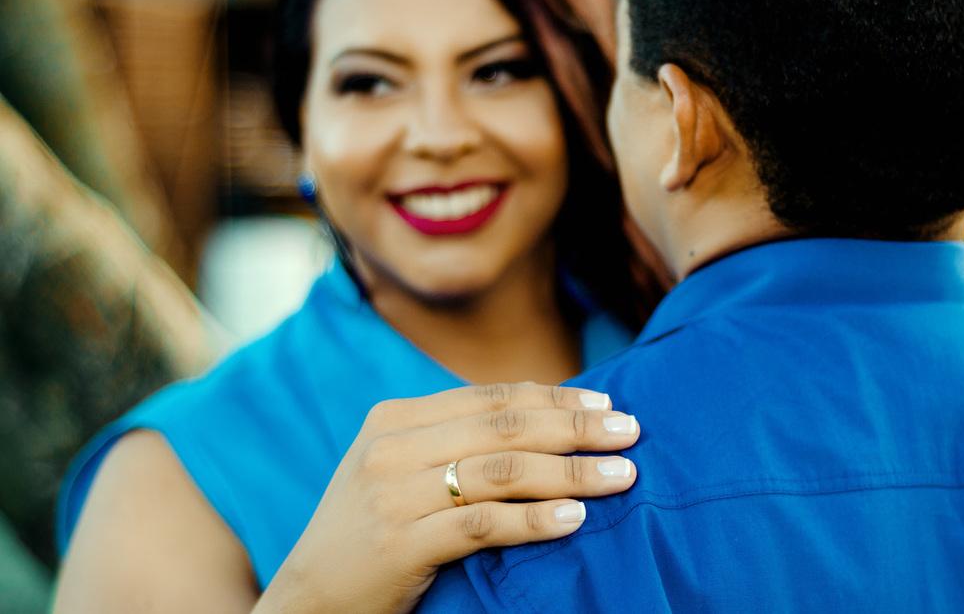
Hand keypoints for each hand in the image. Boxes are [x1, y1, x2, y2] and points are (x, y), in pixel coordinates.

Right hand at [254, 383, 638, 613]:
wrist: (305, 603)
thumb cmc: (367, 534)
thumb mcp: (398, 471)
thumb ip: (455, 440)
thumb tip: (545, 415)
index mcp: (394, 419)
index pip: (491, 397)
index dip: (554, 396)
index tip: (606, 400)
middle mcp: (391, 448)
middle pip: (504, 426)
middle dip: (575, 425)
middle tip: (630, 429)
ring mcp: (393, 495)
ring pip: (501, 471)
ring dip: (571, 471)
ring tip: (622, 475)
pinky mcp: (401, 544)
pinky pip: (483, 525)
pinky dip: (534, 520)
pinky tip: (575, 518)